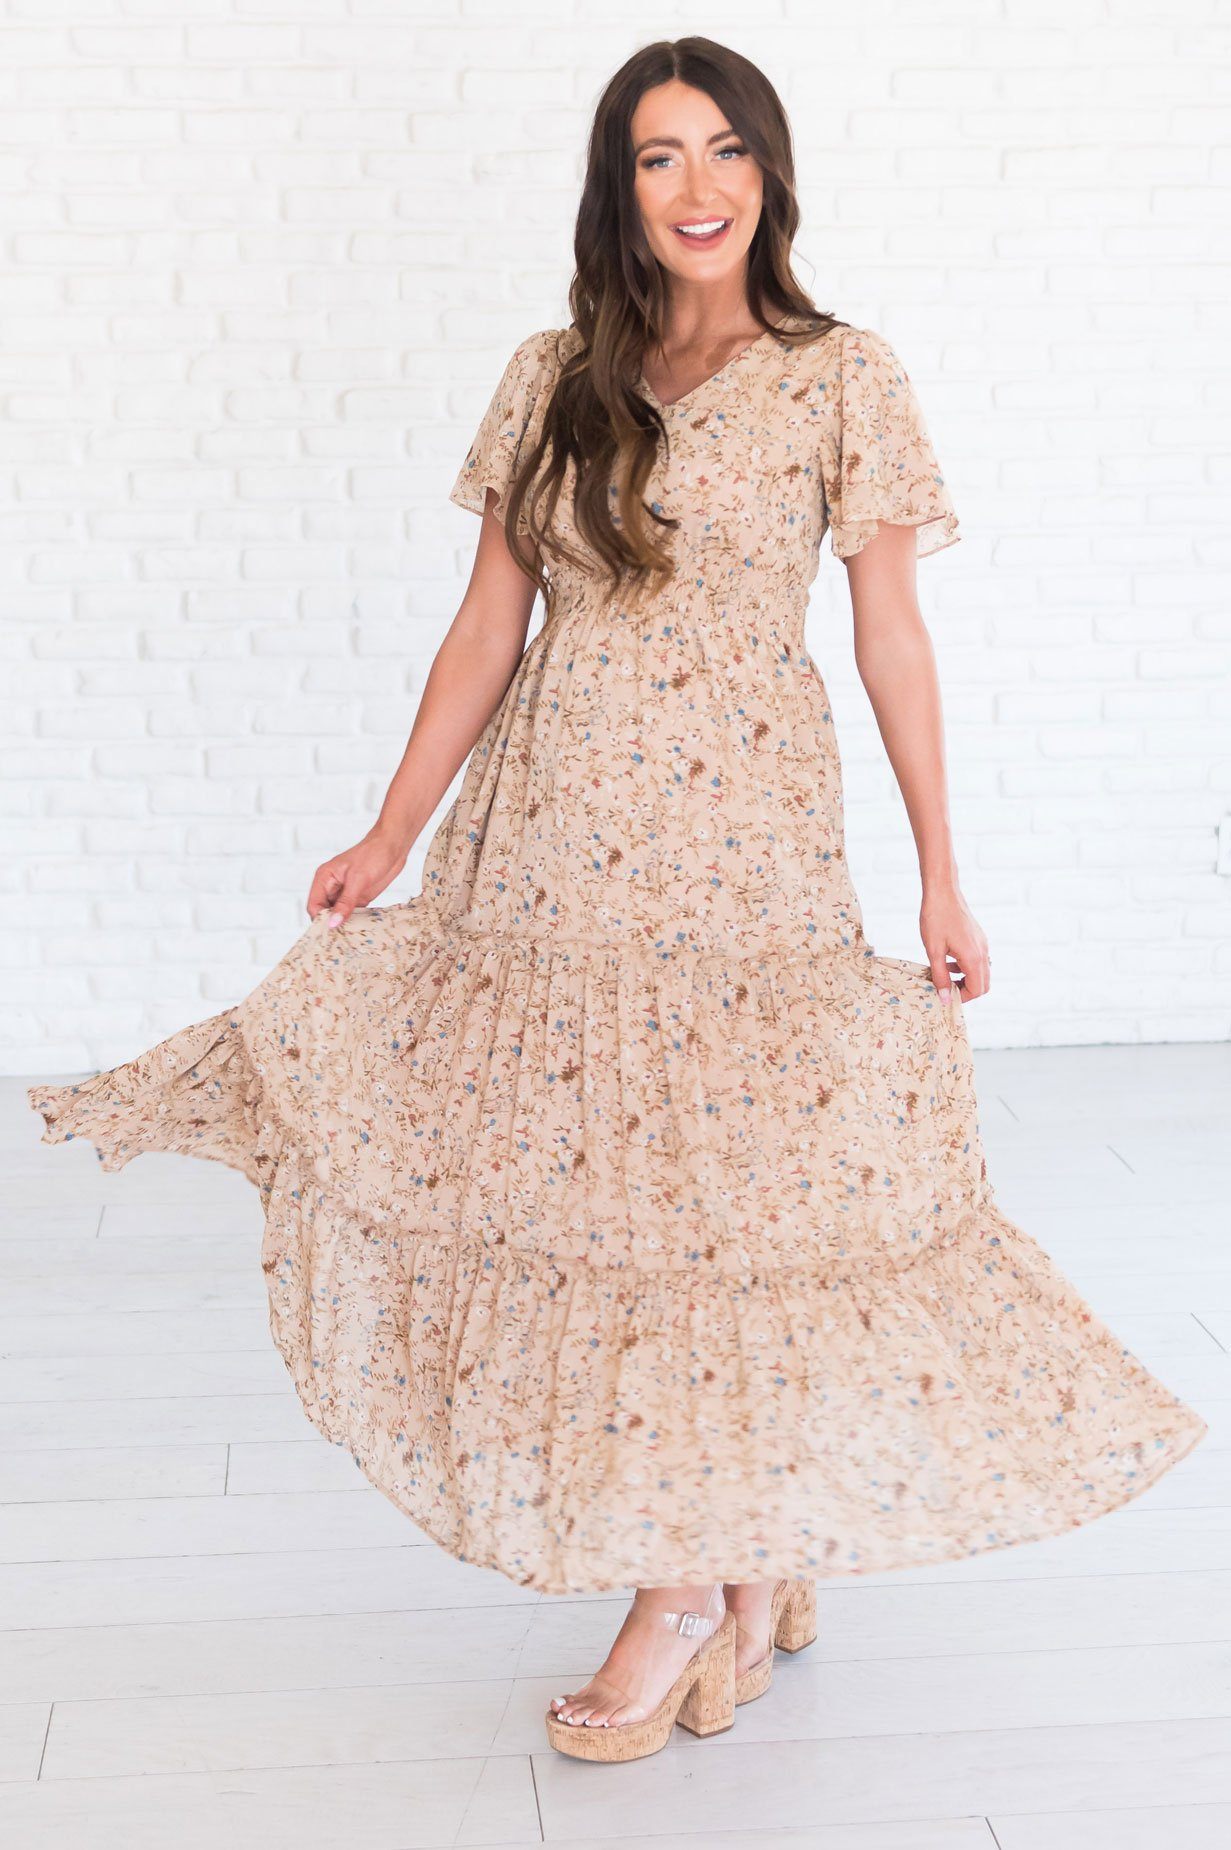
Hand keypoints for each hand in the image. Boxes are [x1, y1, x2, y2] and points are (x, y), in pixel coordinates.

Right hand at [306, 826, 408, 927]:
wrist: (393, 846)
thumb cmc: (373, 854)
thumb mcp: (358, 879)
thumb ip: (345, 903)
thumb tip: (333, 923)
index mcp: (324, 878)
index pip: (314, 905)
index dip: (320, 920)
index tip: (331, 932)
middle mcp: (332, 887)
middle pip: (324, 913)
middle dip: (331, 925)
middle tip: (342, 938)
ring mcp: (345, 893)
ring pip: (338, 915)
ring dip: (344, 925)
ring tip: (352, 936)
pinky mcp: (358, 898)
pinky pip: (352, 914)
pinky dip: (355, 922)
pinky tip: (362, 929)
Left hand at [920, 883, 989, 1005]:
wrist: (943, 892)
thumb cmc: (936, 919)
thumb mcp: (933, 951)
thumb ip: (940, 976)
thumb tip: (945, 998)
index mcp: (973, 957)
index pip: (977, 989)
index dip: (962, 997)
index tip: (945, 996)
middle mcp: (983, 952)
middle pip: (983, 984)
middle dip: (966, 991)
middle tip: (946, 990)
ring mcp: (982, 944)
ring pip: (981, 972)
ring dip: (965, 979)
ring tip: (944, 976)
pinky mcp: (978, 938)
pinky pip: (978, 960)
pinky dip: (966, 967)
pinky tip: (948, 961)